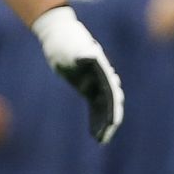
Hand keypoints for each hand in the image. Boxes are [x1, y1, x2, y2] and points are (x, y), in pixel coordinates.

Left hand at [32, 6, 123, 142]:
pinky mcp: (89, 87)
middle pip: (110, 101)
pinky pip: (95, 105)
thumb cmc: (64, 39)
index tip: (113, 121)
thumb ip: (80, 52)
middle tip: (107, 136)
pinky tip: (95, 133)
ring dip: (104, 122)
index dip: (112, 107)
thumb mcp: (70, 46)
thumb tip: (90, 56)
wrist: (60, 34)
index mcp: (101, 68)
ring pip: (104, 106)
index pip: (110, 90)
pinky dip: (96, 118)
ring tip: (102, 140)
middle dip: (109, 119)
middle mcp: (103, 76)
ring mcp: (97, 82)